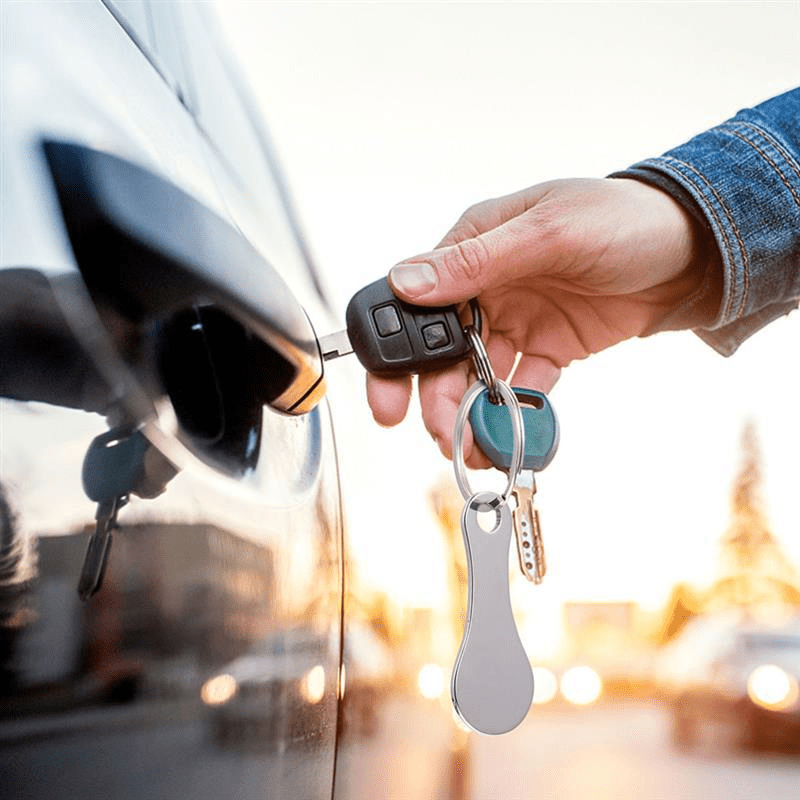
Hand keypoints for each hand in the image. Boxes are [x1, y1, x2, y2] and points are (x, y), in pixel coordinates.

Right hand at [367, 177, 710, 466]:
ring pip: (478, 376)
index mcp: (473, 246)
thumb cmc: (623, 219)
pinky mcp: (550, 348)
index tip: (389, 398)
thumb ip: (476, 261)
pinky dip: (515, 413)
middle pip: (442, 351)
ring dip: (472, 413)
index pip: (416, 303)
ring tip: (474, 448)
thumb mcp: (548, 232)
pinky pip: (522, 387)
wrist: (696, 248)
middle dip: (435, 397)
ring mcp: (518, 320)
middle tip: (439, 434)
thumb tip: (406, 281)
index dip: (395, 353)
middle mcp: (487, 286)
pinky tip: (512, 435)